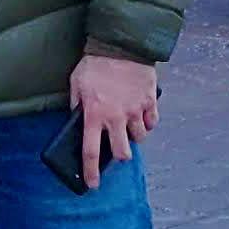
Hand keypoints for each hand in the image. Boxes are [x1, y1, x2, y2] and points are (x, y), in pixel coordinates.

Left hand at [63, 51, 158, 190]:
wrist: (121, 44)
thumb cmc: (95, 63)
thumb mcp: (76, 83)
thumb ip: (77, 104)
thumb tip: (77, 117)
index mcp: (94, 115)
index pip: (91, 153)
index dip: (91, 173)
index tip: (92, 184)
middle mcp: (116, 118)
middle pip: (123, 153)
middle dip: (120, 156)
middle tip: (118, 149)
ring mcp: (135, 110)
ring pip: (140, 138)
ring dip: (134, 136)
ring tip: (130, 127)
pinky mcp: (149, 101)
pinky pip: (152, 121)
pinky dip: (148, 122)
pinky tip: (142, 116)